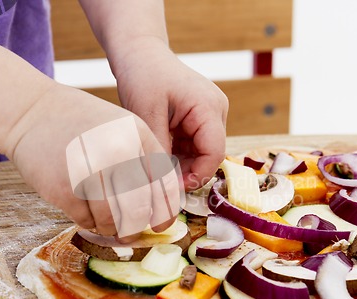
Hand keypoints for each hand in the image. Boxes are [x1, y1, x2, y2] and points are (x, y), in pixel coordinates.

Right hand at [5, 84, 180, 239]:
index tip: (161, 225)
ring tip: (106, 222)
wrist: (30, 111)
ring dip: (111, 228)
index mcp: (138, 135)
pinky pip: (86, 220)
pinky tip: (86, 212)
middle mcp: (118, 152)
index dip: (166, 211)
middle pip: (140, 208)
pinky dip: (89, 223)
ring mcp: (90, 170)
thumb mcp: (121, 128)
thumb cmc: (80, 123)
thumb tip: (157, 206)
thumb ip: (142, 160)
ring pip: (113, 220)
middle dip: (136, 227)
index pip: (164, 183)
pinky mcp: (64, 188)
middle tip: (131, 232)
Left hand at [111, 38, 228, 190]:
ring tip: (156, 165)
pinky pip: (193, 144)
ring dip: (180, 164)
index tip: (172, 187)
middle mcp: (216, 111)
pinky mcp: (199, 117)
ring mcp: (209, 114)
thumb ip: (158, 151)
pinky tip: (159, 154)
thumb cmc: (142, 75)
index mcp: (209, 107)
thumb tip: (162, 186)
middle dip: (187, 171)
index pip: (214, 152)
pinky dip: (177, 154)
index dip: (196, 175)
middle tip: (160, 181)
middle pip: (209, 155)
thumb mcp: (147, 115)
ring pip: (201, 152)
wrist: (139, 52)